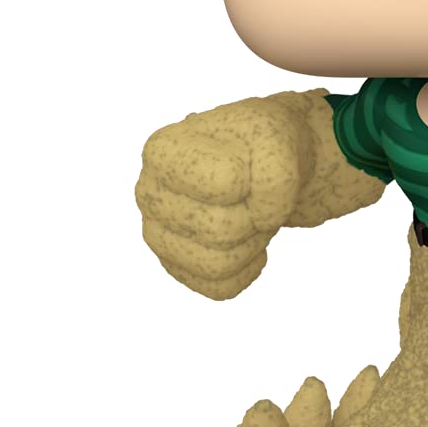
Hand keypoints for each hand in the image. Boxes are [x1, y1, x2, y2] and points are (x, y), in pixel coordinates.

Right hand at [136, 94, 310, 299]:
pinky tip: (248, 242)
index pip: (226, 184)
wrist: (262, 161)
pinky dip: (248, 268)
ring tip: (250, 215)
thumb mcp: (278, 138)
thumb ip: (276, 176)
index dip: (256, 178)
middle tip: (255, 193)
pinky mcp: (177, 267)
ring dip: (251, 242)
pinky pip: (220, 288)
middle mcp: (149, 195)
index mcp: (161, 153)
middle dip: (256, 215)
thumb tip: (261, 220)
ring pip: (217, 266)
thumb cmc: (260, 145)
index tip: (252, 164)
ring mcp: (159, 235)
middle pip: (221, 231)